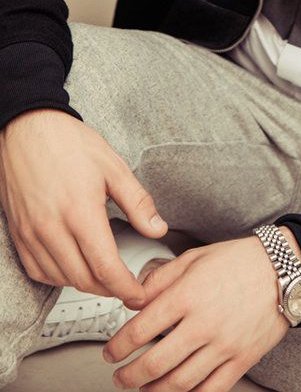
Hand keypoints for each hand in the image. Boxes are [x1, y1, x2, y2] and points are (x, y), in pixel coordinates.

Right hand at [0, 107, 167, 305]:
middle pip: (84, 280)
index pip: (106, 268)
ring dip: (86, 284)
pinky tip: (74, 266)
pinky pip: (39, 271)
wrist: (27, 129)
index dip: (126, 289)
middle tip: (127, 287)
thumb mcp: (113, 167)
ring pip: (62, 279)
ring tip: (105, 276)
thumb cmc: (69, 143)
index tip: (138, 296)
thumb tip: (157, 228)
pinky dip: (60, 277)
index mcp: (80, 212)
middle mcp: (52, 228)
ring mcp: (31, 234)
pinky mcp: (19, 235)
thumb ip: (138, 202)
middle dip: (110, 290)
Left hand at [103, 233, 292, 391]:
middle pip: (155, 363)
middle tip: (120, 376)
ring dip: (153, 391)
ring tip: (143, 388)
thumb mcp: (195, 257)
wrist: (284, 270)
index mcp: (188, 295)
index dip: (119, 345)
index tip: (110, 351)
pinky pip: (210, 390)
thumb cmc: (240, 260)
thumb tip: (133, 298)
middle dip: (130, 375)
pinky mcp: (241, 360)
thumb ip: (161, 278)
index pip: (141, 329)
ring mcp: (223, 346)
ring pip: (179, 383)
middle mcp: (204, 324)